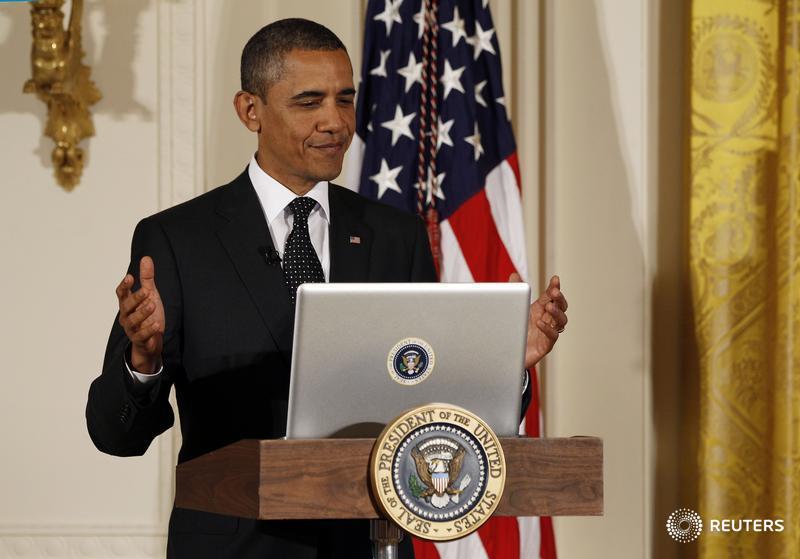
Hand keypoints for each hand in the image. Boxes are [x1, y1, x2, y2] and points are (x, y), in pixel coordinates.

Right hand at [116, 256, 164, 372]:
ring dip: (142, 312)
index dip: (124, 286)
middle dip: (136, 298)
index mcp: (127, 304)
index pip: (121, 293)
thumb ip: (147, 278)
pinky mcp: (139, 339)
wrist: (152, 340)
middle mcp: (126, 315)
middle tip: (147, 291)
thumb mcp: (150, 294)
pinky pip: (142, 335)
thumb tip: (146, 258)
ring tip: (153, 305)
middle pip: (126, 306)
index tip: (130, 277)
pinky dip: (148, 330)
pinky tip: (156, 324)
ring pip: (133, 320)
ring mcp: (131, 328)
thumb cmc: (149, 315)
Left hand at [509, 273, 567, 368]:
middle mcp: (548, 318)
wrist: (507, 352)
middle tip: (554, 292)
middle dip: (559, 298)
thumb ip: (514, 290)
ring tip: (549, 307)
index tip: (555, 279)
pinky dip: (548, 329)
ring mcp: (548, 332)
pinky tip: (540, 323)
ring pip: (561, 321)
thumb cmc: (514, 328)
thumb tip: (514, 274)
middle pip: (560, 306)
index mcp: (541, 308)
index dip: (554, 287)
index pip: (551, 296)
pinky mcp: (546, 345)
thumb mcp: (513, 307)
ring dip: (557, 313)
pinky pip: (552, 336)